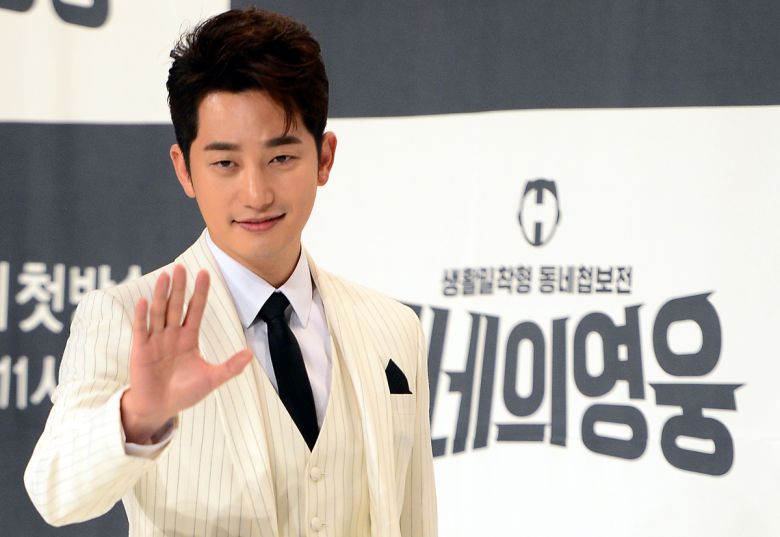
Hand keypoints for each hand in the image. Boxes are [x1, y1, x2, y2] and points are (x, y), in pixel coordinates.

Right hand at [120, 265, 251, 443]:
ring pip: (159, 312)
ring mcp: (156, 341)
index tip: (205, 273)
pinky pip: (142, 329)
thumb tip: (251, 354)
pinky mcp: (141, 351)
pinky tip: (144, 300)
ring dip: (162, 294)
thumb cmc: (184, 393)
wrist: (159, 408)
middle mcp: (172, 335)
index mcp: (189, 338)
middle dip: (179, 287)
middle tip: (181, 266)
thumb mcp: (212, 379)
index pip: (195, 309)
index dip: (200, 292)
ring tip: (165, 276)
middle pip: (176, 306)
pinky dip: (142, 315)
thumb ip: (230, 367)